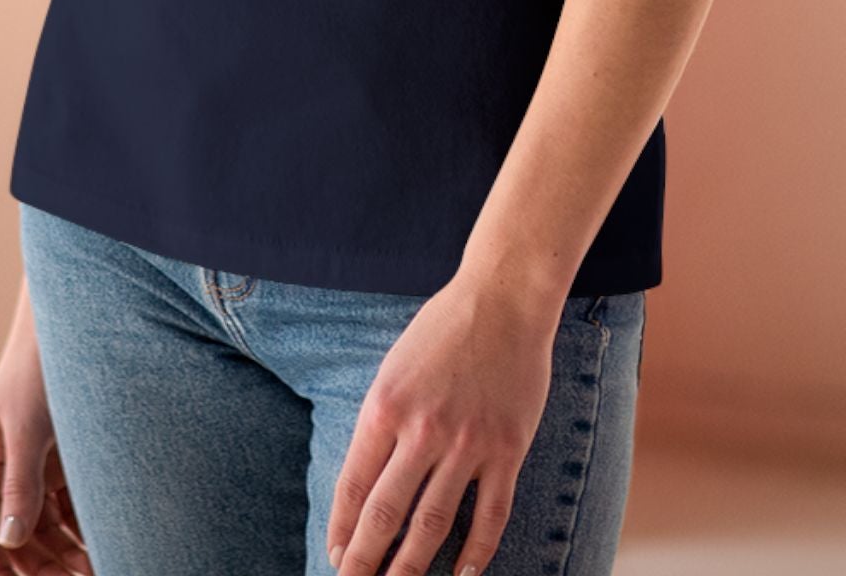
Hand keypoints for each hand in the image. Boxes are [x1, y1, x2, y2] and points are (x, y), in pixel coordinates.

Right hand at [0, 319, 93, 575]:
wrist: (70, 319)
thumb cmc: (36, 367)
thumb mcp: (26, 428)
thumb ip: (19, 485)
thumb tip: (9, 540)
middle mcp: (2, 473)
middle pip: (17, 539)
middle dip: (43, 568)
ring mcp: (33, 467)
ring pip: (45, 528)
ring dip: (66, 553)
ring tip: (96, 569)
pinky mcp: (61, 458)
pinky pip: (68, 506)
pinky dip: (82, 527)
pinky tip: (103, 542)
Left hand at [324, 273, 557, 575]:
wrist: (504, 298)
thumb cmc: (444, 328)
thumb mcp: (394, 367)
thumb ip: (382, 421)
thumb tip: (367, 482)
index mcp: (385, 406)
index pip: (354, 485)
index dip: (343, 529)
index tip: (337, 557)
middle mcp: (422, 429)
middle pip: (386, 514)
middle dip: (365, 562)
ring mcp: (467, 443)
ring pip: (434, 524)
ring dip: (411, 567)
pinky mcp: (508, 448)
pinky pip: (490, 515)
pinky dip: (476, 552)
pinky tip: (461, 574)